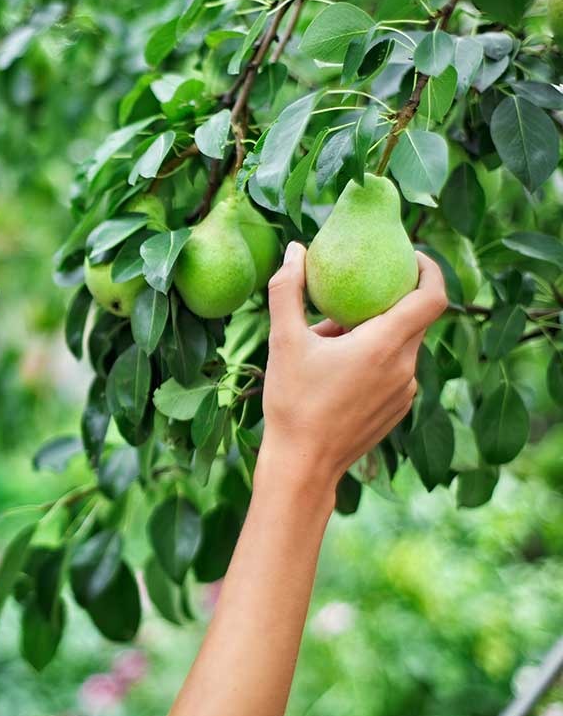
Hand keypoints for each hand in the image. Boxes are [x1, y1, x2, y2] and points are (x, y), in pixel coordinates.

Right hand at [257, 241, 448, 498]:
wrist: (303, 465)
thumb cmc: (293, 403)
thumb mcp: (283, 342)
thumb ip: (288, 291)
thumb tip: (295, 249)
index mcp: (385, 344)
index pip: (433, 296)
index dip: (430, 269)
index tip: (411, 256)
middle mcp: (405, 367)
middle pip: (412, 318)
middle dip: (387, 301)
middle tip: (352, 294)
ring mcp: (405, 392)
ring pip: (400, 346)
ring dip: (375, 333)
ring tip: (330, 340)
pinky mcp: (397, 410)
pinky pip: (394, 371)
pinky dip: (374, 359)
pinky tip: (336, 369)